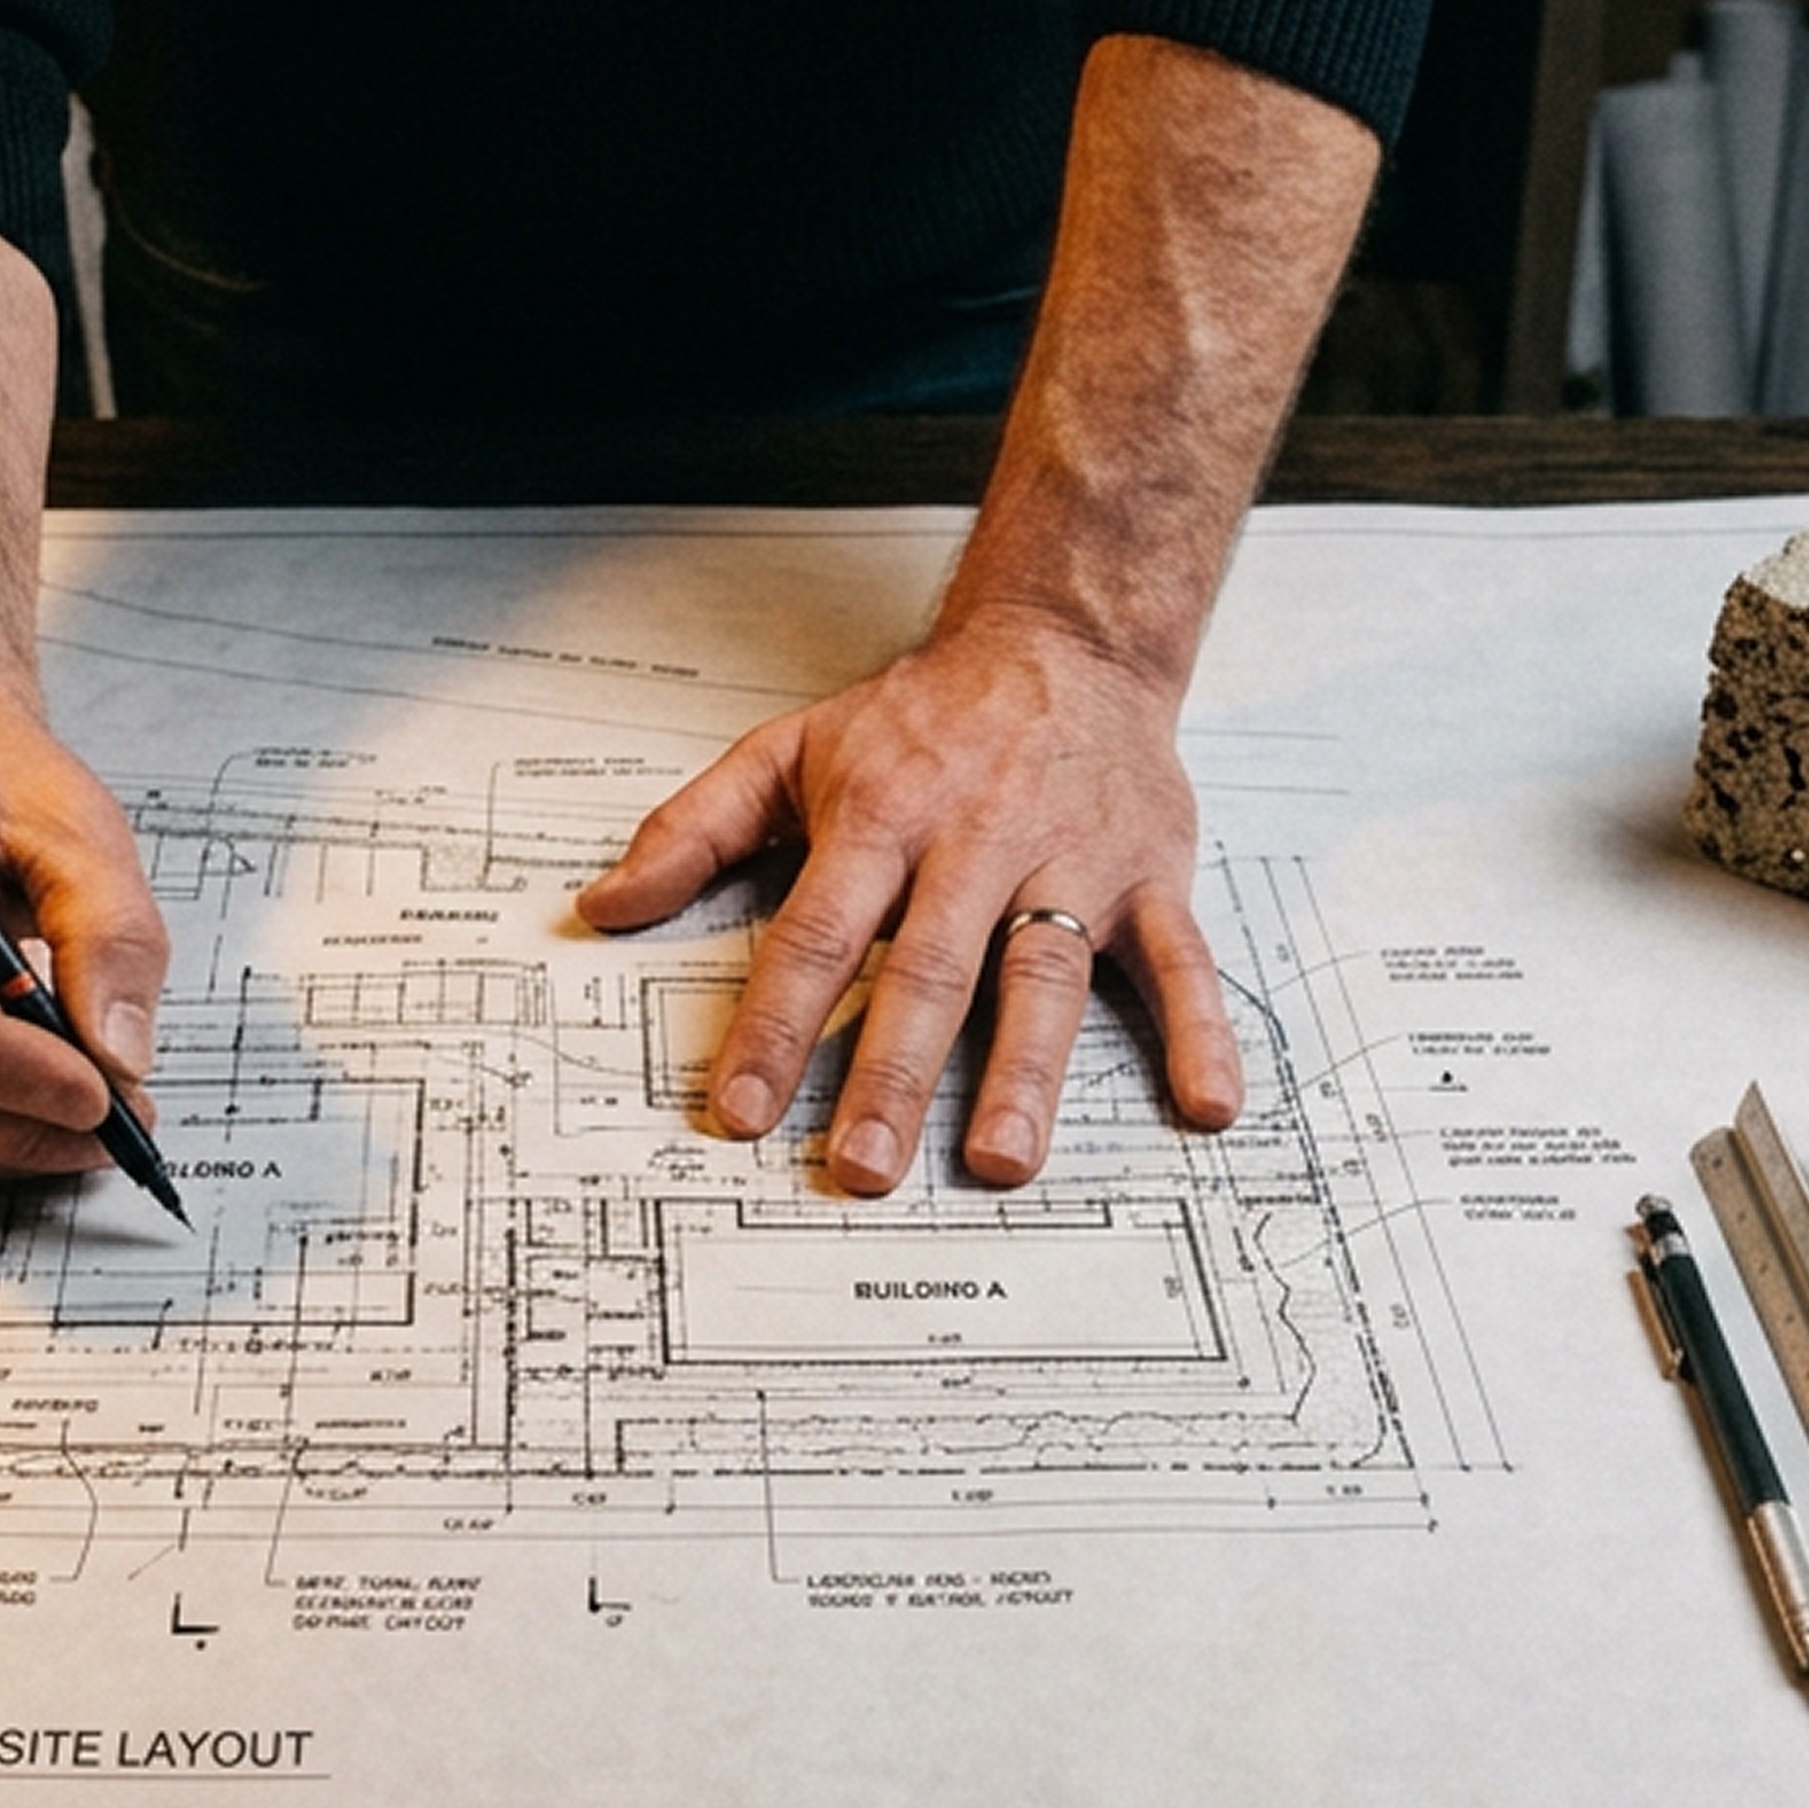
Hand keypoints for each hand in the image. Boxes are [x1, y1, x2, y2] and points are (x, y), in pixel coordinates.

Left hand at [575, 610, 1243, 1194]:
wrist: (1066, 640)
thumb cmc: (924, 717)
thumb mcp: (792, 748)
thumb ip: (693, 829)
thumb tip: (602, 905)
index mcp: (883, 816)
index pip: (817, 934)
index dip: (776, 1026)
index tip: (742, 1113)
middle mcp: (976, 844)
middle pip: (929, 971)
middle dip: (892, 1073)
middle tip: (865, 1167)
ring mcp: (1069, 863)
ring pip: (1044, 976)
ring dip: (1025, 1071)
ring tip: (1000, 1158)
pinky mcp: (1150, 876)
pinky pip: (1182, 960)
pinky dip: (1203, 1031)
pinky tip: (1206, 1104)